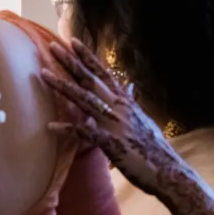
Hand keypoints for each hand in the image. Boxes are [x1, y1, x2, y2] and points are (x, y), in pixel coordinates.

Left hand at [41, 39, 180, 197]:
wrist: (170, 173)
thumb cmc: (154, 148)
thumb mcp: (142, 119)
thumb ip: (131, 102)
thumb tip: (129, 86)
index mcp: (125, 102)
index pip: (104, 73)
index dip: (88, 57)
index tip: (73, 40)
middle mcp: (120, 108)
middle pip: (91, 80)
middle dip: (71, 62)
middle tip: (52, 46)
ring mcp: (115, 124)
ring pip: (85, 100)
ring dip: (63, 86)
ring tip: (43, 75)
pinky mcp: (112, 143)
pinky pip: (86, 133)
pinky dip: (68, 129)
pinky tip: (50, 125)